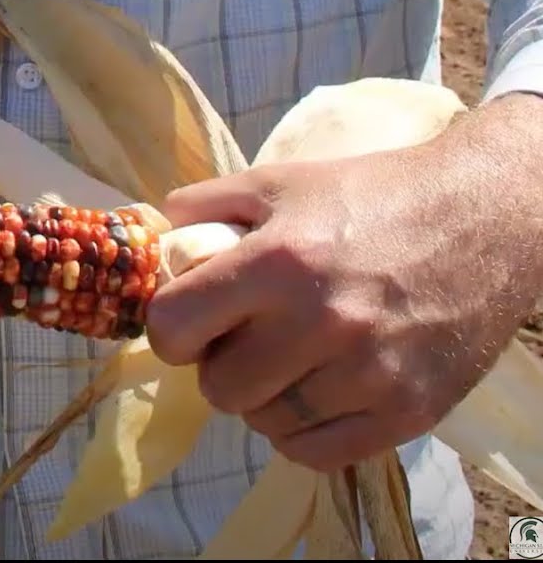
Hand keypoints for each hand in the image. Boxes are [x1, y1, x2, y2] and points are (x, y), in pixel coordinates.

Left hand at [143, 94, 542, 471]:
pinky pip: (314, 453)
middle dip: (219, 365)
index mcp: (279, 262)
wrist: (483, 216)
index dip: (170, 330)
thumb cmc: (371, 194)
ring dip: (263, 398)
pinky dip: (302, 432)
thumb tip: (151, 243)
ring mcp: (369, 373)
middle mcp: (322, 322)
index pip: (174, 329)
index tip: (189, 323)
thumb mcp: (278, 181)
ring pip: (265, 424)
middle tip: (247, 340)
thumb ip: (202, 206)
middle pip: (217, 389)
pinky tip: (315, 393)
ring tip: (289, 360)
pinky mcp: (408, 411)